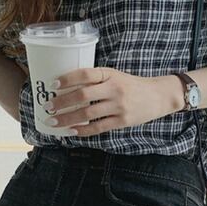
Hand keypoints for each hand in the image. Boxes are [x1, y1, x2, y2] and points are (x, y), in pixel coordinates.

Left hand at [43, 67, 169, 136]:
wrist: (159, 95)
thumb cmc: (131, 85)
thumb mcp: (115, 75)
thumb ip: (96, 80)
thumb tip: (66, 88)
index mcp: (110, 74)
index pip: (85, 74)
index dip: (67, 79)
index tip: (53, 85)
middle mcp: (114, 89)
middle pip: (83, 95)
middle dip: (62, 102)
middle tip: (47, 106)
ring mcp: (119, 106)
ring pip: (87, 114)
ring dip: (67, 118)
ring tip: (53, 121)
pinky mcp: (122, 121)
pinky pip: (98, 127)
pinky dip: (82, 130)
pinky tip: (71, 131)